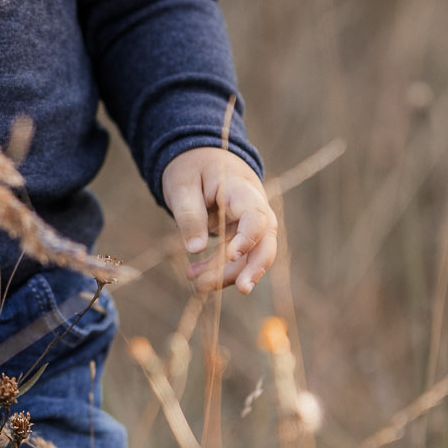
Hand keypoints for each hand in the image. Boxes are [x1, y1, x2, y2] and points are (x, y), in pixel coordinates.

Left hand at [162, 147, 276, 295]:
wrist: (199, 158)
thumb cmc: (191, 167)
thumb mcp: (181, 186)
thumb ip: (189, 215)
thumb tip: (194, 249)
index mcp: (241, 189)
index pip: (255, 215)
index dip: (248, 237)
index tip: (231, 254)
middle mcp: (253, 207)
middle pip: (265, 241)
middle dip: (255, 267)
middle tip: (243, 289)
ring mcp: (248, 222)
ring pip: (249, 255)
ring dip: (227, 274)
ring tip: (197, 285)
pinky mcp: (239, 234)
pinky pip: (236, 257)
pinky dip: (218, 269)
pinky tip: (195, 276)